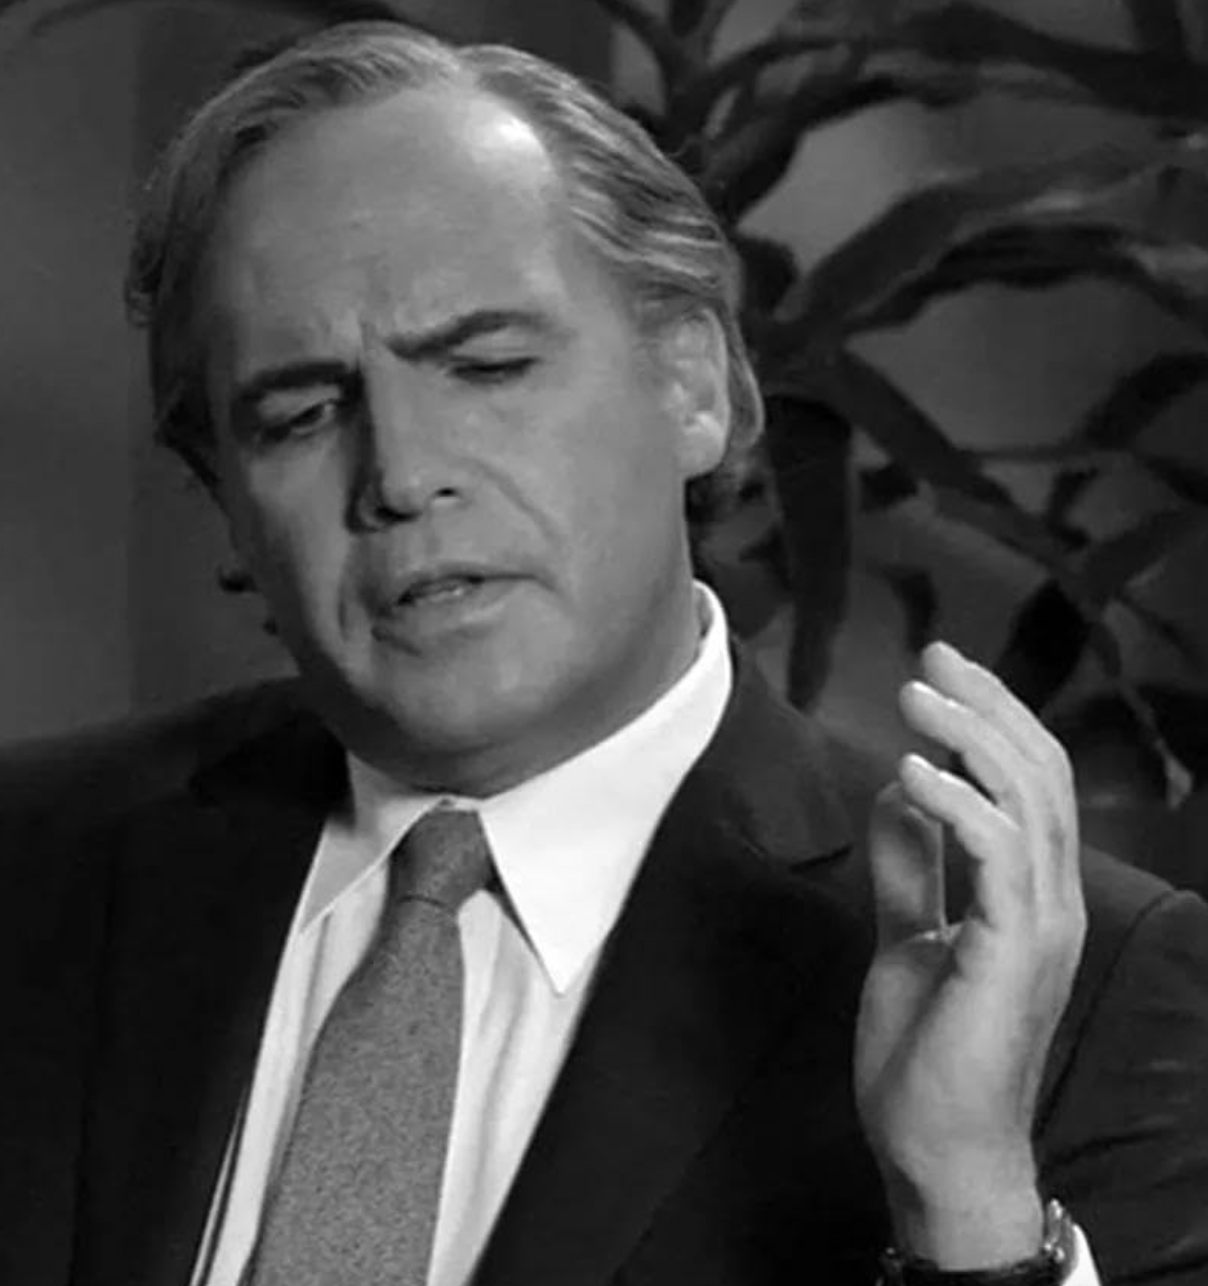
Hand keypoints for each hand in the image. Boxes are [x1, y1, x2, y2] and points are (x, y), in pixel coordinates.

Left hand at [854, 641, 1086, 1268]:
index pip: (1028, 782)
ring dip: (970, 739)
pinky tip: (911, 772)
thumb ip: (910, 866)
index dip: (990, 718)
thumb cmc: (927, 1049)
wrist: (934, 1145)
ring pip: (1028, 802)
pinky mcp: (1013, 951)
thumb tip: (897, 794)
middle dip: (986, 706)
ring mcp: (1040, 926)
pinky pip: (998, 856)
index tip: (939, 670)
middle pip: (1038, 774)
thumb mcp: (908, 934)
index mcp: (1030, 894)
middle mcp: (1051, 900)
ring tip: (916, 697)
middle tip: (933, 658)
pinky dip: (958, 804)